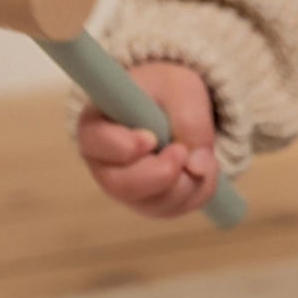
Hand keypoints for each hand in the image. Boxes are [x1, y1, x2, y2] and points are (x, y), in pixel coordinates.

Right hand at [76, 61, 220, 218]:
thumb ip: (189, 119)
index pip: (96, 143)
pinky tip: (202, 165)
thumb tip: (196, 168)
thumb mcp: (181, 89)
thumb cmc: (167, 90)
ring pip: (155, 203)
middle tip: (182, 151)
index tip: (151, 139)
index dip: (124, 146)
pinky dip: (199, 188)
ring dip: (188, 181)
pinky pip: (178, 207)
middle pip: (122, 186)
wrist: (177, 105)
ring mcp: (129, 188)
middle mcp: (105, 164)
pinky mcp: (153, 202)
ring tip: (201, 151)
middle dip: (161, 174)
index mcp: (96, 126)